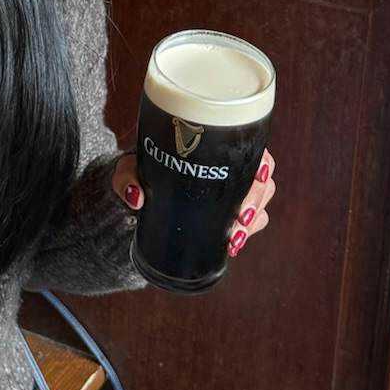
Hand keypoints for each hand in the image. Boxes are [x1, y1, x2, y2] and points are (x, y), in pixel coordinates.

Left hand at [111, 149, 275, 258]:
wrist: (139, 190)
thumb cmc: (139, 170)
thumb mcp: (129, 169)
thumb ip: (127, 178)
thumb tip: (135, 197)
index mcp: (214, 144)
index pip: (252, 147)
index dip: (261, 162)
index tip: (258, 177)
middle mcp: (229, 165)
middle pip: (262, 179)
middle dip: (256, 200)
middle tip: (241, 219)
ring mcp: (232, 189)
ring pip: (261, 200)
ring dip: (254, 220)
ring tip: (236, 237)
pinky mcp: (229, 211)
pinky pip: (252, 221)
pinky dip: (246, 233)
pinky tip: (233, 245)